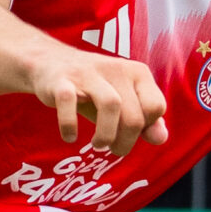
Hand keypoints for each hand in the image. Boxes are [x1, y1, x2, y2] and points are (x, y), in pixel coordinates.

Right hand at [32, 41, 168, 153]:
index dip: (145, 128)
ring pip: (111, 105)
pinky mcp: (61, 80)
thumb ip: (145, 121)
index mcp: (137, 72)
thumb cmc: (93, 89)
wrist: (49, 63)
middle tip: (112, 148)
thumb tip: (161, 138)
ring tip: (98, 144)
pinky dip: (70, 125)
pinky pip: (69, 103)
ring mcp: (88, 73)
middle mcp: (116, 69)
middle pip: (134, 115)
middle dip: (125, 142)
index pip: (156, 107)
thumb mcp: (123, 104)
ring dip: (106, 135)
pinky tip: (70, 136)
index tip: (128, 131)